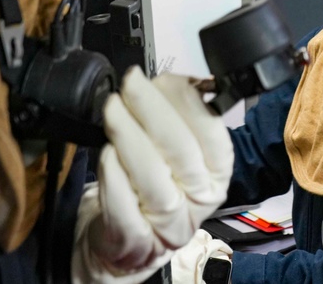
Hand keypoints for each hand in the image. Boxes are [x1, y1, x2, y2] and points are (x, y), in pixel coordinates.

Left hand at [72, 67, 233, 283]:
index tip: (162, 79)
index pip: (212, 133)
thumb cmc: (153, 186)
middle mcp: (200, 200)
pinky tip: (105, 151)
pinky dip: (112, 171)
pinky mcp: (135, 241)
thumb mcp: (175, 153)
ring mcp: (169, 224)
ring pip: (152, 174)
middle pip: (180, 149)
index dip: (187, 101)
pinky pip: (123, 203)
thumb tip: (169, 81)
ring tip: (112, 109)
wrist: (127, 243)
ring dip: (127, 133)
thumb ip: (179, 118)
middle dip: (151, 108)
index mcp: (217, 173)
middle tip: (129, 84)